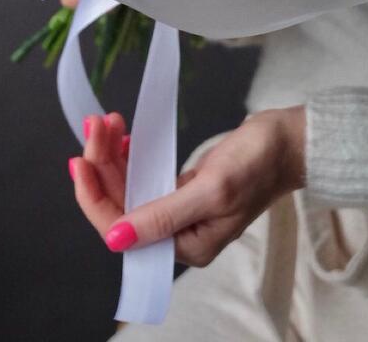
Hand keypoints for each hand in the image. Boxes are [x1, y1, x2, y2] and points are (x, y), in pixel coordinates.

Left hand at [70, 106, 305, 266]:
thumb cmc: (259, 164)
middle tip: (95, 124)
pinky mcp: (184, 187)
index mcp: (187, 245)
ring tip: (104, 122)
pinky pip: (144, 176)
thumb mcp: (212, 189)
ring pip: (130, 187)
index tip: (79, 161)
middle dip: (102, 165)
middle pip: (122, 204)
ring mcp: (180, 209)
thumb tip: (117, 238)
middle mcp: (179, 233)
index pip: (124, 229)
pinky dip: (129, 156)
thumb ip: (164, 214)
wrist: (288, 141)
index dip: (95, 196)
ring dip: (112, 156)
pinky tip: (122, 138)